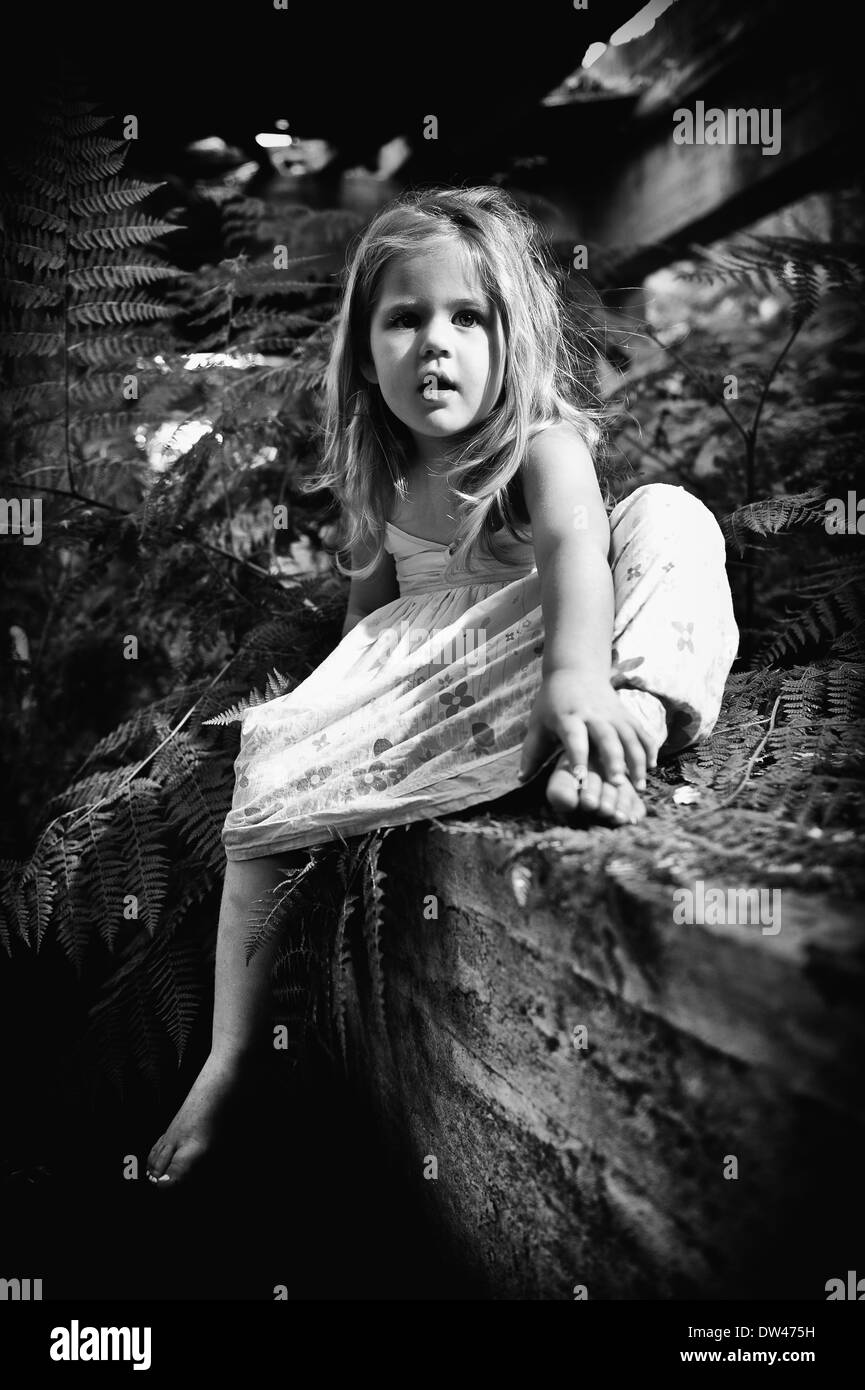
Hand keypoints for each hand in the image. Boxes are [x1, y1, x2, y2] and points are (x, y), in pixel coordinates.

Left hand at [517, 670, 657, 789]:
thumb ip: (531, 752)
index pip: (574, 738)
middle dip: (614, 760)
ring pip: (629, 737)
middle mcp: (593, 715)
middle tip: (618, 784)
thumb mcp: (538, 723)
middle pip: (607, 737)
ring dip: (636, 760)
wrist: (575, 670)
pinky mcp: (626, 714)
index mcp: (569, 717)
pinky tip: (652, 767)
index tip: (580, 779)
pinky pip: (641, 731)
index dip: (578, 757)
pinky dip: (649, 748)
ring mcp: (613, 713)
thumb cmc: (552, 703)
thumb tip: (520, 780)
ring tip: (639, 785)